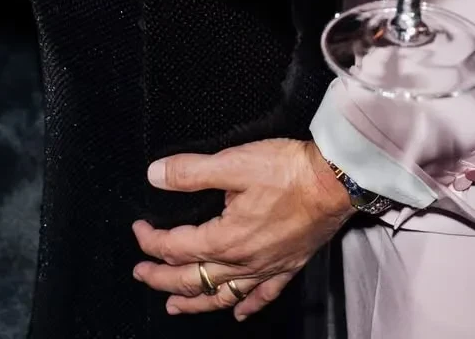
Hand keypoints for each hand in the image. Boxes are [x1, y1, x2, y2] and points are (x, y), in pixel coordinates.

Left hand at [133, 139, 350, 319]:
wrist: (335, 181)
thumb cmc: (288, 170)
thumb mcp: (233, 162)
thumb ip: (191, 172)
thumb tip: (155, 176)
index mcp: (226, 238)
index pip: (177, 247)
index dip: (152, 241)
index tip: (139, 230)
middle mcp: (244, 261)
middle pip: (194, 279)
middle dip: (162, 278)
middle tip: (141, 273)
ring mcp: (267, 267)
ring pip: (224, 295)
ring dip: (195, 302)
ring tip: (174, 306)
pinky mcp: (288, 265)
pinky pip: (263, 295)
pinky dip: (247, 305)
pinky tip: (238, 312)